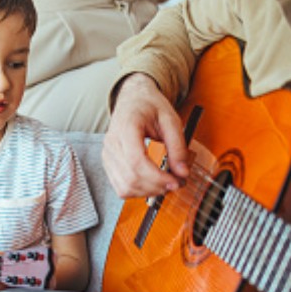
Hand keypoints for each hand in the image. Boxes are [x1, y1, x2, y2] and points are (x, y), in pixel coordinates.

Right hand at [103, 73, 189, 197]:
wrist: (133, 99)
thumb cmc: (150, 106)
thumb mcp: (171, 119)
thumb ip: (178, 146)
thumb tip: (182, 172)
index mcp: (126, 127)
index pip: (136, 161)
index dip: (157, 177)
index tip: (175, 181)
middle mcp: (112, 142)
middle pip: (131, 178)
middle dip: (156, 187)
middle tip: (175, 183)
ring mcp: (107, 154)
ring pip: (124, 187)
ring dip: (148, 192)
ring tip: (164, 184)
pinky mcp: (108, 163)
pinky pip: (120, 187)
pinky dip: (138, 191)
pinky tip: (151, 184)